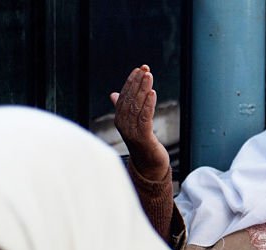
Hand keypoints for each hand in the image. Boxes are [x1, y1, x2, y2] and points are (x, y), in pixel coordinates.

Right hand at [111, 65, 171, 181]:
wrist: (149, 165)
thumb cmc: (142, 143)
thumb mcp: (132, 123)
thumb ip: (123, 108)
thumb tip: (114, 94)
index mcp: (120, 119)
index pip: (124, 96)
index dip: (131, 82)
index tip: (139, 69)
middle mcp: (123, 124)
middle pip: (130, 99)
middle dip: (137, 82)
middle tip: (145, 68)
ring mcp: (132, 132)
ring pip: (137, 106)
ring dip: (143, 89)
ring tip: (149, 76)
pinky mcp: (143, 138)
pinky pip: (145, 118)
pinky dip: (148, 104)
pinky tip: (152, 93)